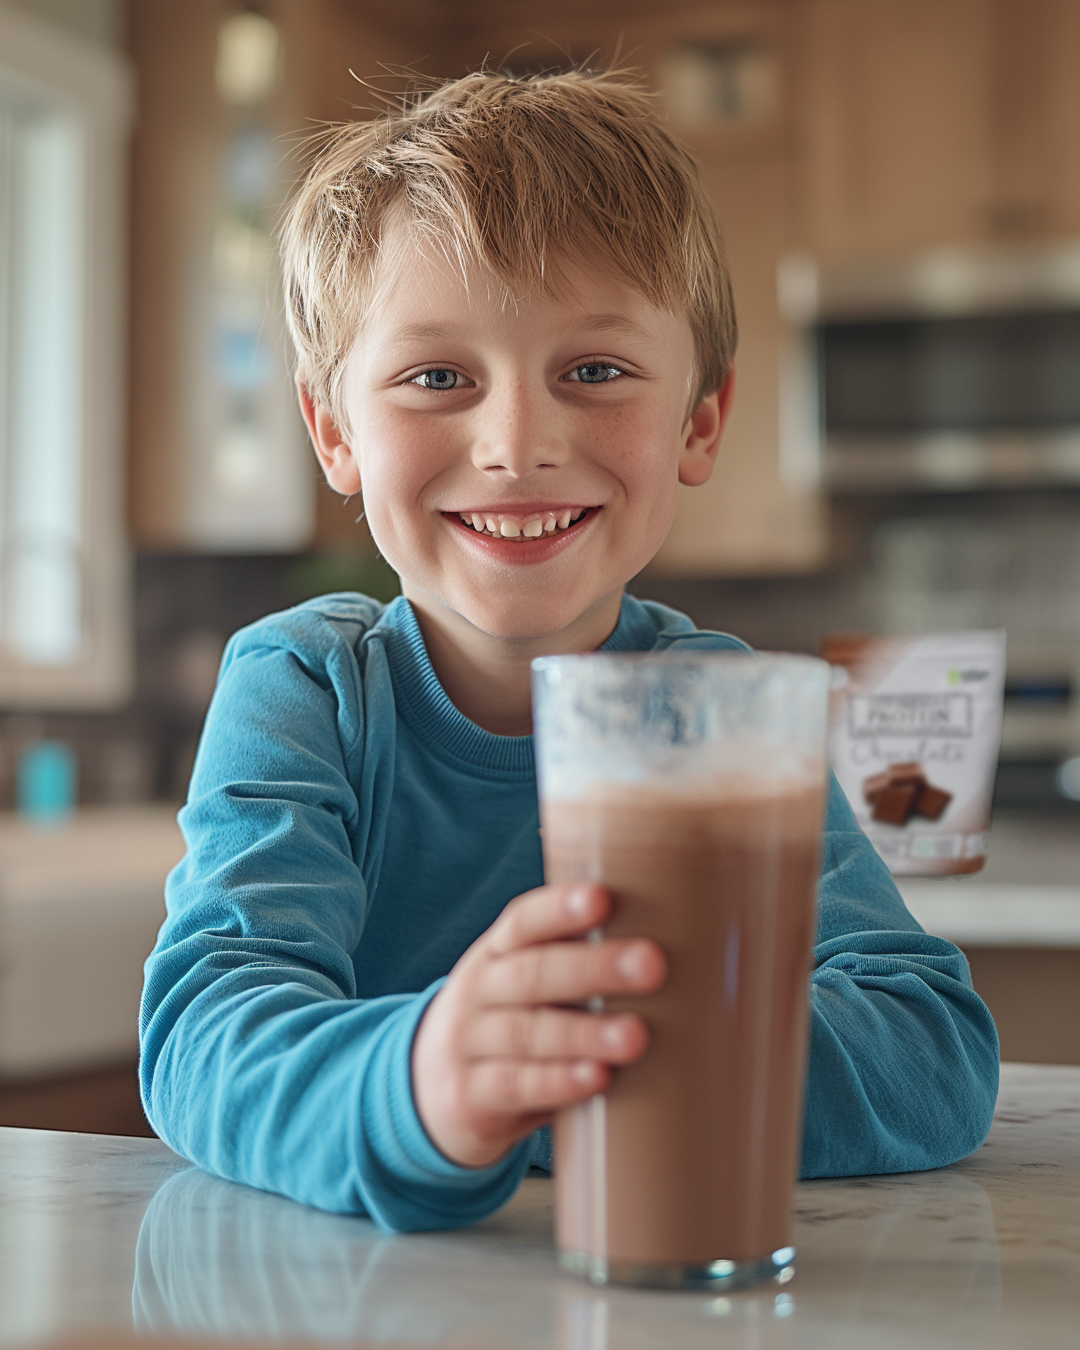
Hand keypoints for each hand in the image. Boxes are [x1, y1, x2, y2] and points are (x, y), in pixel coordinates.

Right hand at [411, 882, 665, 1168]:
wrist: (430, 1090)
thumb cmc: (508, 1023)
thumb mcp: (522, 986)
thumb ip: (574, 964)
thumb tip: (683, 939)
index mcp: (495, 953)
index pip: (522, 921)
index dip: (560, 908)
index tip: (603, 897)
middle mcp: (476, 991)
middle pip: (532, 973)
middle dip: (594, 967)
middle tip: (652, 963)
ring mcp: (468, 1044)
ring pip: (526, 1032)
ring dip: (584, 1033)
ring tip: (637, 1035)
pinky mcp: (471, 1097)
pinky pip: (514, 1086)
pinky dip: (557, 1082)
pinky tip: (597, 1078)